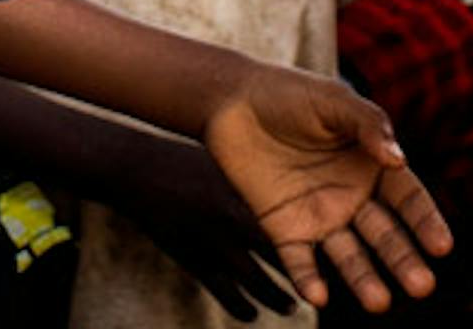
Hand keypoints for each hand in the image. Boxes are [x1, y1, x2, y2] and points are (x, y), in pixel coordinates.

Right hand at [114, 144, 319, 323]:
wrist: (139, 170)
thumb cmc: (186, 159)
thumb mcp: (226, 162)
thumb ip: (257, 181)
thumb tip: (291, 195)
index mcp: (249, 193)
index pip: (294, 224)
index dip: (317, 241)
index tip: (334, 250)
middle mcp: (236, 221)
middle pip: (283, 258)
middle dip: (306, 276)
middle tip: (320, 289)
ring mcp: (216, 245)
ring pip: (259, 284)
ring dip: (278, 298)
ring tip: (289, 305)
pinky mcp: (195, 263)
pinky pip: (228, 296)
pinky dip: (244, 308)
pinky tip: (251, 312)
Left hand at [201, 64, 449, 312]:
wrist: (230, 99)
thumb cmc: (288, 94)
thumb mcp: (332, 101)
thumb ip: (367, 125)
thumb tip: (398, 161)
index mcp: (372, 166)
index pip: (408, 200)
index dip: (426, 222)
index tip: (442, 247)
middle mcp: (352, 198)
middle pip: (385, 236)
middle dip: (403, 261)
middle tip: (421, 287)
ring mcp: (319, 216)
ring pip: (348, 255)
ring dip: (363, 280)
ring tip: (379, 303)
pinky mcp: (283, 228)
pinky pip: (299, 259)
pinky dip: (309, 278)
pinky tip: (318, 296)